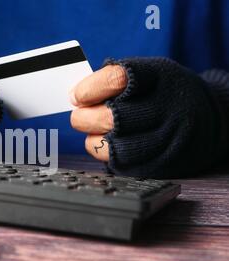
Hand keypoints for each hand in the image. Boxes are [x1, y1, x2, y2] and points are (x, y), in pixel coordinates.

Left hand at [69, 58, 228, 177]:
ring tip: (98, 131)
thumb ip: (112, 80)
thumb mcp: (148, 73)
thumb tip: (76, 97)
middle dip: (83, 118)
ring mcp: (166, 139)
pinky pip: (120, 164)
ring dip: (93, 140)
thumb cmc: (165, 94)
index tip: (77, 96)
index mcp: (159, 77)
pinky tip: (112, 144)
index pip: (116, 79)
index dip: (88, 89)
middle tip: (80, 116)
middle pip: (109, 118)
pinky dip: (107, 155)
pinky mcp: (161, 163)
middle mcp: (166, 108)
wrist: (208, 119)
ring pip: (110, 147)